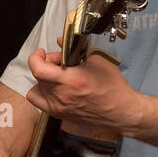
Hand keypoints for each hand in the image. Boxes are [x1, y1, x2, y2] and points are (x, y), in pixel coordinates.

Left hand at [26, 49, 140, 134]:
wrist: (121, 112)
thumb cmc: (113, 88)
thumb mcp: (97, 61)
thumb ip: (75, 50)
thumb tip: (61, 42)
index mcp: (70, 81)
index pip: (38, 68)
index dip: (36, 57)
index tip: (42, 53)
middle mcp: (61, 96)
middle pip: (38, 76)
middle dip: (46, 64)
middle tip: (60, 62)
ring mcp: (59, 108)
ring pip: (36, 90)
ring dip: (43, 80)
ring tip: (57, 76)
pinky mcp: (60, 115)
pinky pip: (40, 103)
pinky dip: (43, 93)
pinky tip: (56, 88)